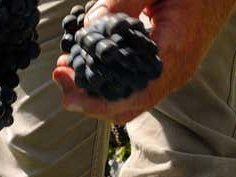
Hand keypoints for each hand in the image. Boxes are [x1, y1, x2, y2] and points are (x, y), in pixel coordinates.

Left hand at [52, 0, 235, 122]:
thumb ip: (120, 3)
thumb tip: (88, 29)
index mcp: (175, 54)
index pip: (134, 97)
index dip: (98, 104)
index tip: (69, 98)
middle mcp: (174, 73)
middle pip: (125, 107)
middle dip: (88, 99)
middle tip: (60, 73)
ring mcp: (171, 74)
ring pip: (128, 101)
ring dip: (94, 92)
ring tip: (66, 69)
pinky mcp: (165, 69)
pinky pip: (133, 87)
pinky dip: (107, 83)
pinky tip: (86, 64)